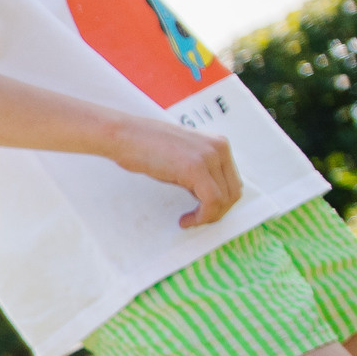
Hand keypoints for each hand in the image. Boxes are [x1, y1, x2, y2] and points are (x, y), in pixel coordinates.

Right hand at [111, 116, 242, 227]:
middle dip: (217, 212)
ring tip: (189, 220)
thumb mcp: (182, 156)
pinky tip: (186, 220)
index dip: (221, 202)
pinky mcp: (195, 168)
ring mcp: (209, 157)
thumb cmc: (143, 146)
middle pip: (233, 192)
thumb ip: (199, 170)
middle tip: (196, 220)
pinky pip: (211, 201)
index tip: (203, 212)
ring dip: (208, 216)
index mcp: (218, 144)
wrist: (123, 135)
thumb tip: (204, 194)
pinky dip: (201, 216)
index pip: (233, 181)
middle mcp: (219, 148)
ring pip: (224, 199)